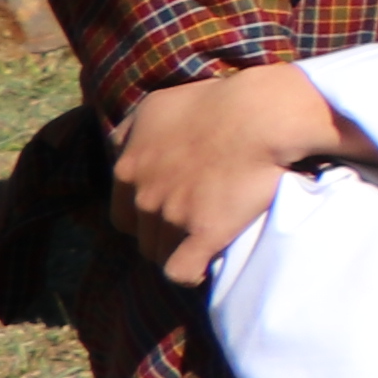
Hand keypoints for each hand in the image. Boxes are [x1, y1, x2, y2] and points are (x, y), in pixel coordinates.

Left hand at [110, 60, 346, 285]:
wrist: (259, 115)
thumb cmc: (214, 103)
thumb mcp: (155, 106)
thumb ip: (130, 130)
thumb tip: (117, 144)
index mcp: (129, 167)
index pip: (122, 214)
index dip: (144, 218)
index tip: (167, 215)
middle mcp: (144, 195)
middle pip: (141, 237)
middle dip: (161, 237)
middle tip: (189, 230)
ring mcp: (172, 216)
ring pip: (159, 254)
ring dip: (178, 253)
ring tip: (202, 248)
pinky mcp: (204, 232)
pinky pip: (182, 271)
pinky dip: (190, 274)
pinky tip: (204, 268)